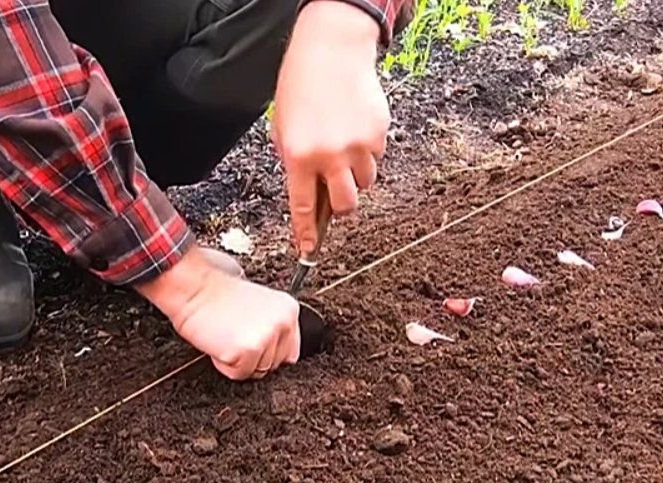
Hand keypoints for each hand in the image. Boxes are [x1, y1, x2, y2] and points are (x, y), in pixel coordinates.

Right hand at [135, 248, 300, 379]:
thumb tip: (281, 354)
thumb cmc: (217, 294)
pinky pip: (238, 373)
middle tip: (233, 334)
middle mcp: (282, 323)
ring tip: (225, 336)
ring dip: (237, 360)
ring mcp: (267, 337)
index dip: (267, 352)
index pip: (290, 351)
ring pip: (256, 370)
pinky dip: (223, 364)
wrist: (193, 287)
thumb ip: (274, 326)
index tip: (252, 343)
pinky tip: (219, 342)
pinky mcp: (248, 351)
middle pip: (274, 364)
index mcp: (288, 310)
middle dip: (252, 357)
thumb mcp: (258, 304)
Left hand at [273, 0, 390, 255]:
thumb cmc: (302, 87)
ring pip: (364, 183)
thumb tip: (313, 196)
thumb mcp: (284, 127)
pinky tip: (355, 127)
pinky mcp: (379, 135)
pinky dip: (368, 152)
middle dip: (342, 208)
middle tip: (337, 191)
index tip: (308, 252)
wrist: (331, 50)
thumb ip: (295, 162)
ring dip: (356, 176)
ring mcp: (357, 146)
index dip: (307, 234)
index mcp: (299, 156)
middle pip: (346, 207)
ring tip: (344, 147)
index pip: (304, 207)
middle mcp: (329, 156)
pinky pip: (376, 158)